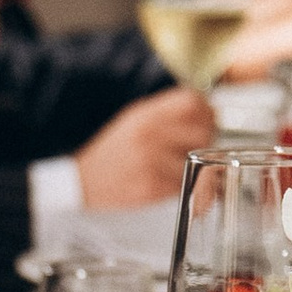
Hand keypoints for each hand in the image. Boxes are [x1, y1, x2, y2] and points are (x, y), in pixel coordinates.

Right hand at [74, 85, 215, 205]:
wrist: (84, 181)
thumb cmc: (114, 152)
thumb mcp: (135, 120)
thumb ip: (168, 113)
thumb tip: (207, 112)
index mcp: (146, 114)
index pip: (193, 102)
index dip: (206, 112)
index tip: (206, 121)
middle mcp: (149, 134)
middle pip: (203, 131)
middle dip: (207, 141)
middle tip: (199, 149)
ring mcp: (151, 161)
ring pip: (200, 162)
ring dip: (202, 168)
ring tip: (190, 170)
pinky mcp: (153, 187)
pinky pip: (188, 186)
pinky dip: (191, 189)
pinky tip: (181, 186)